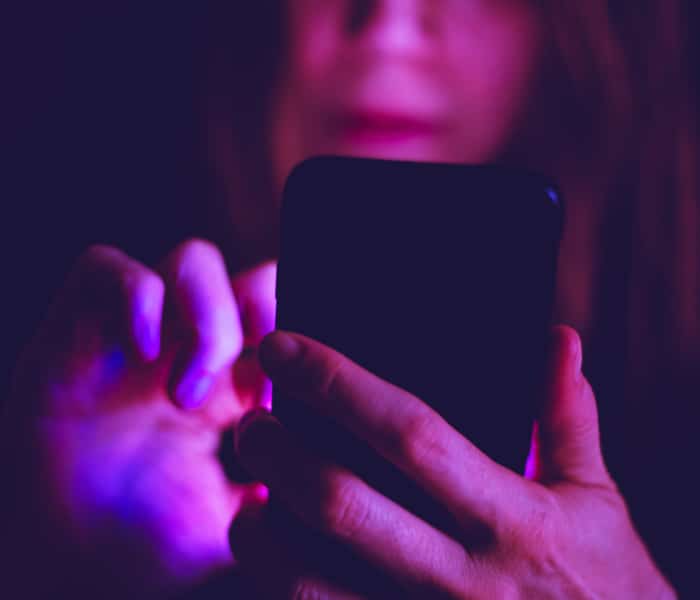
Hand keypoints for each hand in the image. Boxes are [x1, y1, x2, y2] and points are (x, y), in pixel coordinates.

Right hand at [4, 240, 274, 597]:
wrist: (71, 559)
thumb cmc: (156, 538)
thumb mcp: (240, 517)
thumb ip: (284, 487)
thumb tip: (334, 473)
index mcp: (240, 379)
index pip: (288, 314)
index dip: (301, 338)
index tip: (291, 398)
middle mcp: (196, 345)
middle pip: (254, 276)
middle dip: (262, 315)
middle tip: (255, 386)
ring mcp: (141, 331)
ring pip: (194, 259)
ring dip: (204, 318)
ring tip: (186, 396)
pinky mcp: (78, 328)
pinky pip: (107, 266)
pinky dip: (133, 298)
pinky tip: (140, 354)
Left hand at [231, 327, 676, 598]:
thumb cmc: (608, 586)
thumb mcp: (598, 500)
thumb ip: (569, 418)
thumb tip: (559, 339)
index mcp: (513, 521)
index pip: (410, 434)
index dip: (337, 384)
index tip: (283, 347)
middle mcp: (461, 581)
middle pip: (341, 503)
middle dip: (278, 452)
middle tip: (254, 422)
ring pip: (307, 582)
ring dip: (262, 532)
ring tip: (254, 495)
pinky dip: (281, 588)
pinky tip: (279, 556)